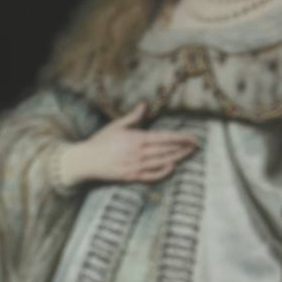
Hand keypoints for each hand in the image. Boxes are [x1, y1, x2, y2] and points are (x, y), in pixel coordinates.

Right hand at [58, 103, 198, 189]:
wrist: (85, 161)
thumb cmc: (99, 142)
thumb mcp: (116, 126)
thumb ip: (132, 117)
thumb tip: (144, 105)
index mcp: (136, 138)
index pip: (165, 138)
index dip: (182, 138)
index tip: (194, 138)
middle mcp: (138, 153)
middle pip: (167, 151)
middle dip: (183, 148)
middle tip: (196, 147)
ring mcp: (135, 166)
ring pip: (162, 162)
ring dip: (177, 158)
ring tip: (188, 155)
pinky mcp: (130, 176)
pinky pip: (150, 175)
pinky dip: (162, 172)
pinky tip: (171, 168)